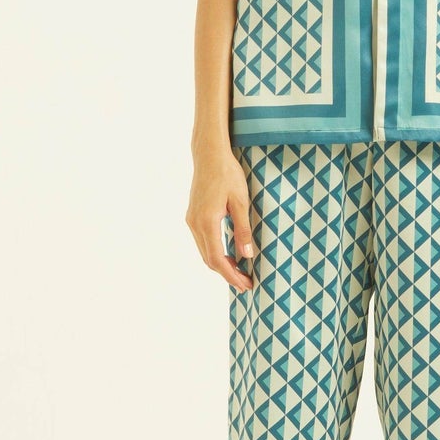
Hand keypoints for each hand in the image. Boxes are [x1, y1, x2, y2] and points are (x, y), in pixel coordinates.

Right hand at [186, 147, 256, 292]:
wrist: (209, 155)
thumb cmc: (227, 174)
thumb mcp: (241, 202)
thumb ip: (243, 229)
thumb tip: (247, 256)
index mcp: (207, 222)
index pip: (217, 259)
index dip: (231, 275)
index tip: (245, 284)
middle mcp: (195, 224)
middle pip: (209, 260)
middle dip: (227, 274)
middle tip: (246, 283)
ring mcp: (192, 220)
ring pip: (205, 252)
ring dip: (221, 264)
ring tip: (240, 272)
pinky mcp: (193, 215)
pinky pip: (203, 241)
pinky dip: (216, 252)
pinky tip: (229, 254)